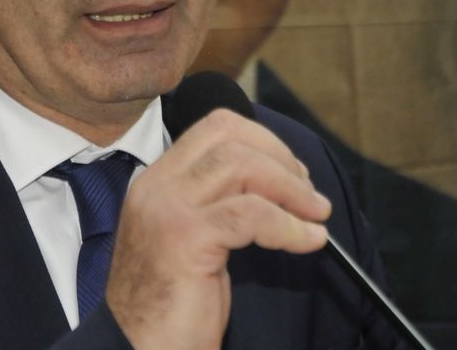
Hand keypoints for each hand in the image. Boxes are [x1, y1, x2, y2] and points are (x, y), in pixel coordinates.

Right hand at [105, 109, 330, 349]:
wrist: (140, 348)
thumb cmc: (172, 305)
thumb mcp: (191, 238)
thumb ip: (218, 203)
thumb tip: (277, 181)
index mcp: (157, 181)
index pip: (214, 128)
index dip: (263, 141)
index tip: (293, 173)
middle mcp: (156, 186)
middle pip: (229, 135)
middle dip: (281, 158)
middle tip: (309, 196)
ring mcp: (167, 208)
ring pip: (242, 165)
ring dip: (291, 188)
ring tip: (316, 217)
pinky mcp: (185, 237)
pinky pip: (252, 213)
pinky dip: (290, 225)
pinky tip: (308, 241)